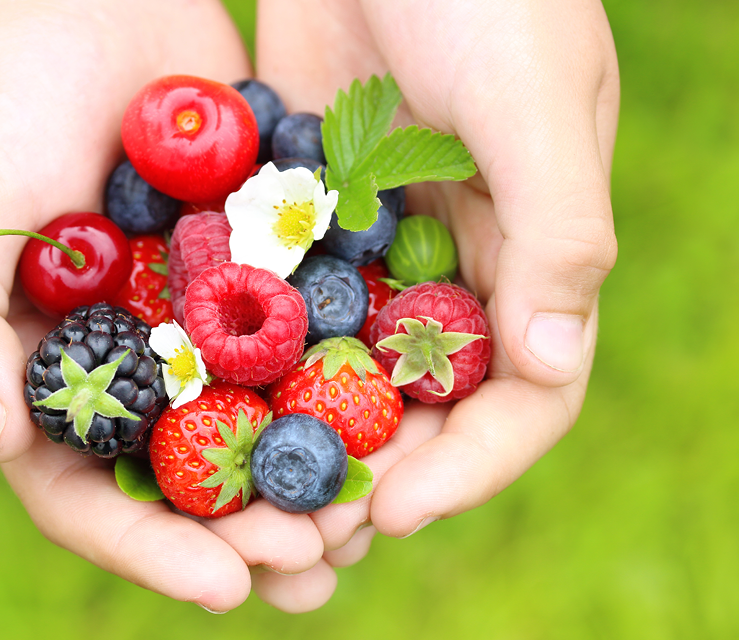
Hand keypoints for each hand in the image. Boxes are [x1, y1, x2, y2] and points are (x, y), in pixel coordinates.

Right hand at [0, 0, 342, 612]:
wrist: (80, 3)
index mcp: (53, 381)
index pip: (93, 496)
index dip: (155, 548)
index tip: (225, 586)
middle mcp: (131, 365)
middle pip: (190, 479)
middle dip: (249, 532)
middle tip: (315, 565)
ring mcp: (197, 321)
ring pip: (260, 422)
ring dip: (310, 476)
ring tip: (366, 521)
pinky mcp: (257, 269)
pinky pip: (305, 340)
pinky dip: (343, 383)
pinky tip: (392, 417)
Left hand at [256, 0, 617, 549]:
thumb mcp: (535, 101)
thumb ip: (558, 231)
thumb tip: (554, 365)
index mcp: (535, 258)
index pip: (523, 398)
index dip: (470, 467)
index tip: (394, 510)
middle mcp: (457, 269)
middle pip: (422, 406)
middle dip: (370, 473)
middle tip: (302, 532)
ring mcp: (377, 249)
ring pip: (344, 369)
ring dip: (299, 433)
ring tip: (241, 491)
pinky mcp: (305, 216)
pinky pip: (282, 302)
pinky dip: (250, 350)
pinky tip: (197, 393)